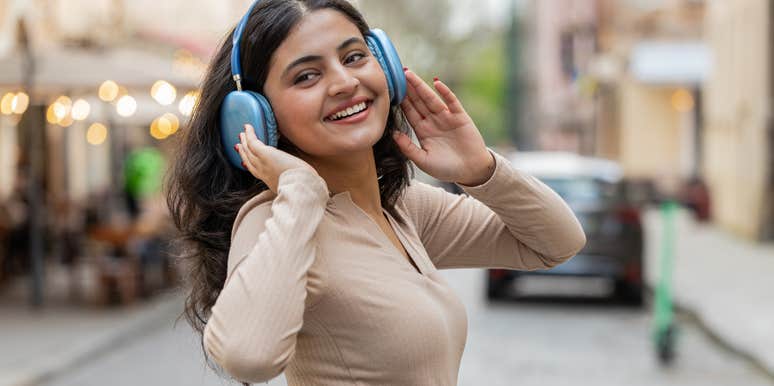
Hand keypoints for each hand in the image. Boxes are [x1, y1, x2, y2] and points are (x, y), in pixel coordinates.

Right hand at [236, 124, 316, 193]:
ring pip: (248, 151)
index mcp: (269, 180)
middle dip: (243, 152)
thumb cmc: (302, 185)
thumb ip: (291, 181)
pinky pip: (252, 142)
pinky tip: (247, 127)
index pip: (255, 171)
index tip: (244, 161)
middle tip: (239, 145)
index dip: (248, 165)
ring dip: (244, 141)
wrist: (301, 185)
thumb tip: (300, 177)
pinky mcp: (264, 154)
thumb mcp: (293, 185)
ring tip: (242, 134)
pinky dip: (249, 134)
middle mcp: (262, 172)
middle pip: (248, 160)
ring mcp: (261, 163)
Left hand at [393, 70, 493, 185]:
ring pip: (431, 99)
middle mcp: (433, 121)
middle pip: (418, 102)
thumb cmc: (446, 168)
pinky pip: (451, 102)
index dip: (400, 101)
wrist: (471, 171)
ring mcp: (446, 117)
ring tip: (410, 75)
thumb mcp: (423, 160)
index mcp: (423, 131)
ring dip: (421, 86)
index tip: (389, 90)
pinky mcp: (460, 117)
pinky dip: (445, 92)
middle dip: (408, 89)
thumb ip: (408, 148)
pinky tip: (436, 83)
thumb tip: (394, 134)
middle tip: (396, 74)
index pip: (409, 112)